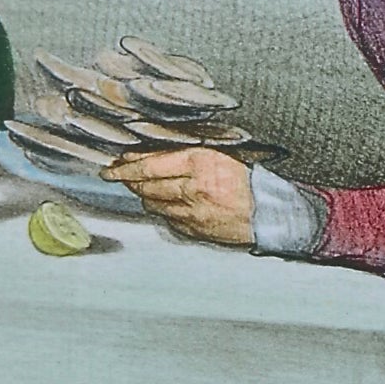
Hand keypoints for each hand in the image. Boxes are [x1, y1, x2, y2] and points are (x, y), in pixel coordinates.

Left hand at [106, 148, 255, 245]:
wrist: (270, 210)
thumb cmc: (249, 178)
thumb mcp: (220, 153)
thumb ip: (187, 153)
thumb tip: (151, 153)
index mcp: (200, 163)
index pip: (151, 165)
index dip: (127, 166)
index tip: (114, 165)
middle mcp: (193, 188)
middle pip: (147, 186)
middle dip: (129, 180)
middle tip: (117, 174)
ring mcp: (192, 213)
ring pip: (153, 204)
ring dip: (144, 195)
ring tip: (141, 186)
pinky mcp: (195, 230)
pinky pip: (168, 219)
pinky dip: (162, 210)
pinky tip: (164, 203)